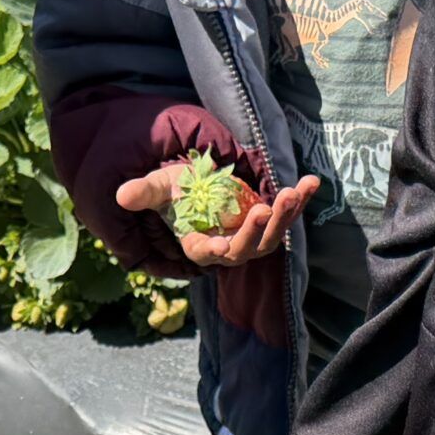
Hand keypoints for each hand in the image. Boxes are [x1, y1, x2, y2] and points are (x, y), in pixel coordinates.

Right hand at [116, 163, 320, 267]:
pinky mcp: (270, 221)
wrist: (200, 186)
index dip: (215, 249)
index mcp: (200, 245)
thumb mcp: (159, 187)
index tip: (223, 244)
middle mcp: (229, 248)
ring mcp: (252, 237)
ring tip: (294, 192)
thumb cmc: (177, 191)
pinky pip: (288, 215)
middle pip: (247, 249)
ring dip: (285, 217)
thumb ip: (144, 192)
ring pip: (272, 237)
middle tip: (266, 208)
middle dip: (258, 231)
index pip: (207, 253)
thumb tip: (122, 195)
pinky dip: (301, 200)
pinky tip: (312, 182)